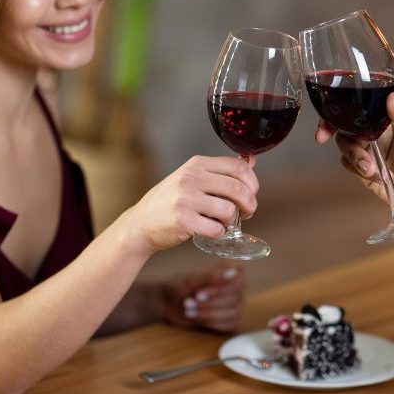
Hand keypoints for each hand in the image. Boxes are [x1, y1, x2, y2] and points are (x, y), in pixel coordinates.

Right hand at [122, 156, 258, 253]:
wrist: (140, 223)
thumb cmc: (171, 200)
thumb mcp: (192, 176)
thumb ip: (220, 170)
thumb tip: (251, 161)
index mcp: (197, 164)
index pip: (239, 167)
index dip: (253, 183)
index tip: (252, 193)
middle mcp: (191, 178)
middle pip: (238, 189)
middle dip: (250, 204)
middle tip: (248, 212)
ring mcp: (186, 199)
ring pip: (229, 210)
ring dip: (233, 220)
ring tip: (225, 222)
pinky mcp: (183, 220)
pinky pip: (216, 229)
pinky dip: (220, 233)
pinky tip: (213, 230)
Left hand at [160, 265, 246, 332]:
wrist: (168, 302)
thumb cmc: (180, 285)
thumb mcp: (192, 279)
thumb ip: (211, 276)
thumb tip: (232, 272)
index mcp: (230, 272)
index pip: (239, 281)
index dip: (220, 290)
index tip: (199, 293)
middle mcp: (236, 288)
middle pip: (234, 299)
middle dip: (208, 304)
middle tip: (188, 302)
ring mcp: (234, 305)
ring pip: (232, 314)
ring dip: (207, 314)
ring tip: (188, 311)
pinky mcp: (228, 321)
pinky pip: (229, 325)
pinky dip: (210, 323)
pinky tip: (197, 318)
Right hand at [315, 90, 393, 216]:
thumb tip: (392, 99)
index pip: (372, 95)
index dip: (352, 98)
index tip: (339, 108)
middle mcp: (385, 126)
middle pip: (351, 117)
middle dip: (336, 126)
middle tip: (324, 136)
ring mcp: (376, 147)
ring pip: (347, 141)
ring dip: (353, 154)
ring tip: (370, 169)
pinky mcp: (369, 167)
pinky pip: (349, 162)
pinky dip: (357, 168)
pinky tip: (378, 177)